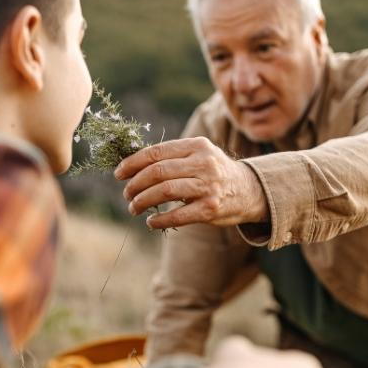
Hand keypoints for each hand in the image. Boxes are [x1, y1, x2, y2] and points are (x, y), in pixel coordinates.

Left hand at [114, 137, 267, 228]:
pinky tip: (151, 221)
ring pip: (164, 191)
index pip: (157, 152)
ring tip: (133, 207)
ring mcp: (208, 186)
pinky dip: (159, 219)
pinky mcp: (210, 208)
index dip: (133, 163)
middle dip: (135, 184)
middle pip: (158, 172)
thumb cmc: (213, 172)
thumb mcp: (198, 155)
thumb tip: (131, 165)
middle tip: (126, 194)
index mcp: (196, 146)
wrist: (249, 190)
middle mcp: (204, 163)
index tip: (119, 173)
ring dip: (142, 201)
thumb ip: (172, 157)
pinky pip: (178, 215)